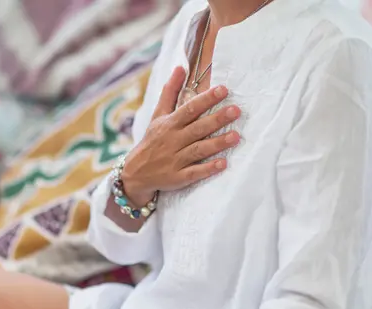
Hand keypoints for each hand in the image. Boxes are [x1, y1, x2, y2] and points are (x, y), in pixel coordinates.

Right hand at [121, 66, 241, 205]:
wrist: (134, 173)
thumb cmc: (152, 140)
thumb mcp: (158, 115)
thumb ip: (170, 92)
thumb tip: (180, 67)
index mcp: (169, 124)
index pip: (189, 109)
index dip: (206, 99)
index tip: (223, 89)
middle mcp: (172, 141)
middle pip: (197, 128)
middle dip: (216, 119)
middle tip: (236, 110)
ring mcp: (174, 160)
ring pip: (198, 150)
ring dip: (217, 143)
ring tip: (236, 136)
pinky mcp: (178, 178)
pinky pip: (194, 173)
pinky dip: (207, 169)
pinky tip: (223, 164)